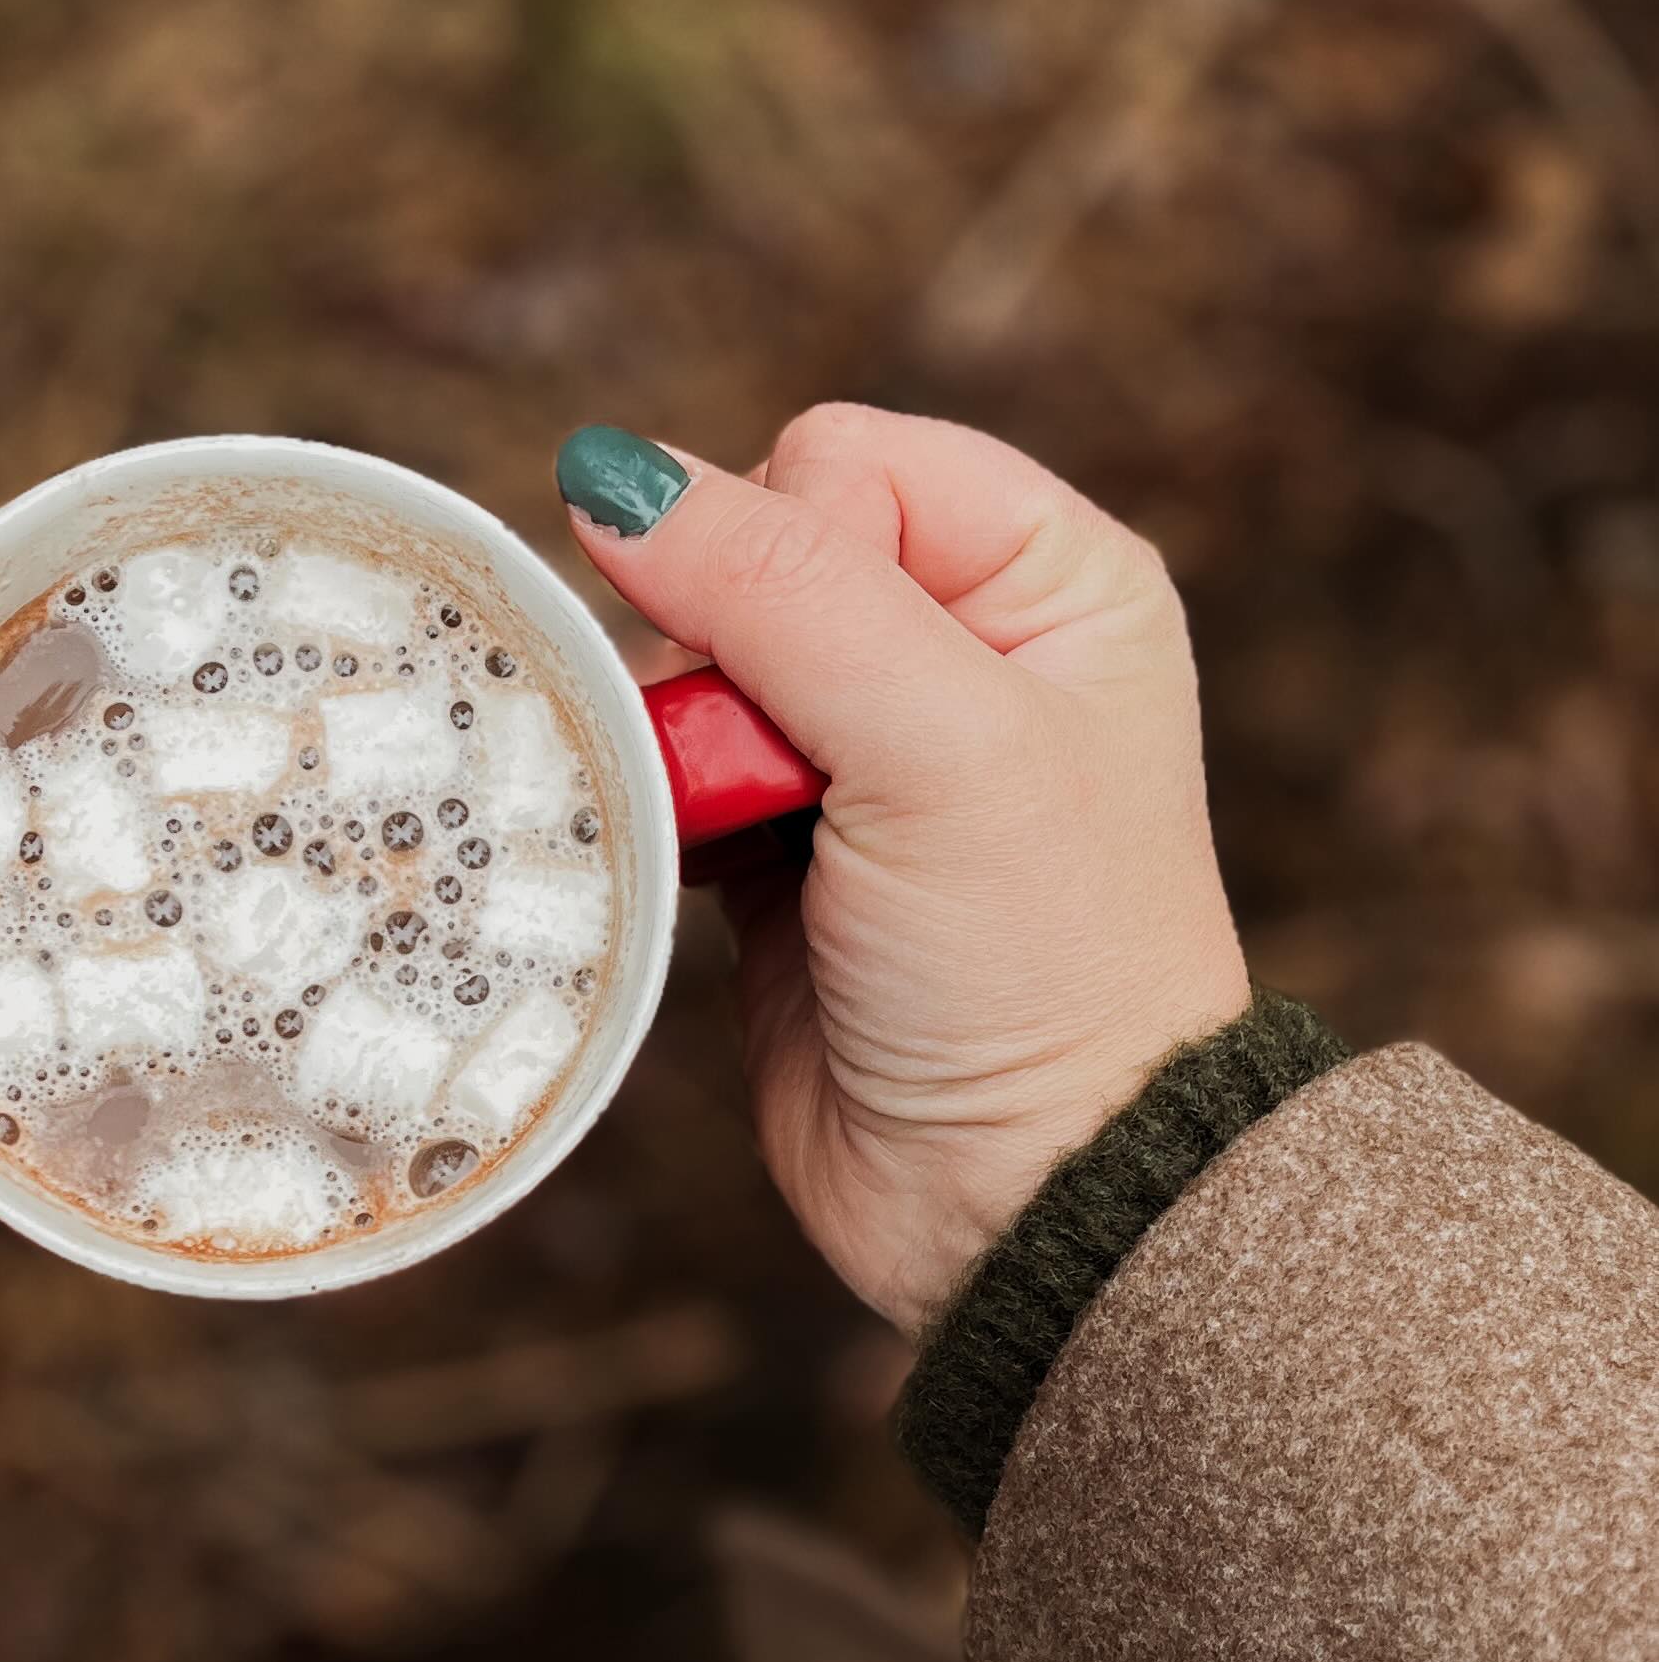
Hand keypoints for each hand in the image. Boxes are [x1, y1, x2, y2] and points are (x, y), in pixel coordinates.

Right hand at [555, 404, 1249, 1340]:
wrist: (1022, 1200)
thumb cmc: (1039, 967)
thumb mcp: (940, 742)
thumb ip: (778, 588)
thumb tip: (611, 473)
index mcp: (1049, 581)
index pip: (842, 462)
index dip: (789, 549)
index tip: (815, 687)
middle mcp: (961, 652)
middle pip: (747, 555)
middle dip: (720, 651)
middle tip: (775, 773)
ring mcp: (861, 759)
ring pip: (686, 666)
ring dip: (675, 736)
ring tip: (732, 825)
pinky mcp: (777, 855)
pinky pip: (663, 773)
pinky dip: (650, 807)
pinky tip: (685, 860)